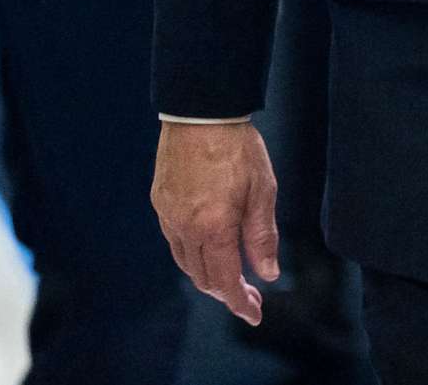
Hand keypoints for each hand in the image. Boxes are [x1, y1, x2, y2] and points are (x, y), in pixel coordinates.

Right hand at [150, 119, 279, 324]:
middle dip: (226, 293)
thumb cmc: (236, 148)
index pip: (226, 281)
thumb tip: (266, 273)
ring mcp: (169, 216)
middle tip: (249, 296)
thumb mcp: (262, 190)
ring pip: (186, 262)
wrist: (200, 113)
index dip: (240, 303)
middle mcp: (186, 228)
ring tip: (230, 276)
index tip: (254, 314)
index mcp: (214, 227)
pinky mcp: (160, 202)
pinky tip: (208, 247)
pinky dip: (192, 254)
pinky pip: (174, 241)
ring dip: (208, 275)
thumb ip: (262, 236)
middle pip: (203, 277)